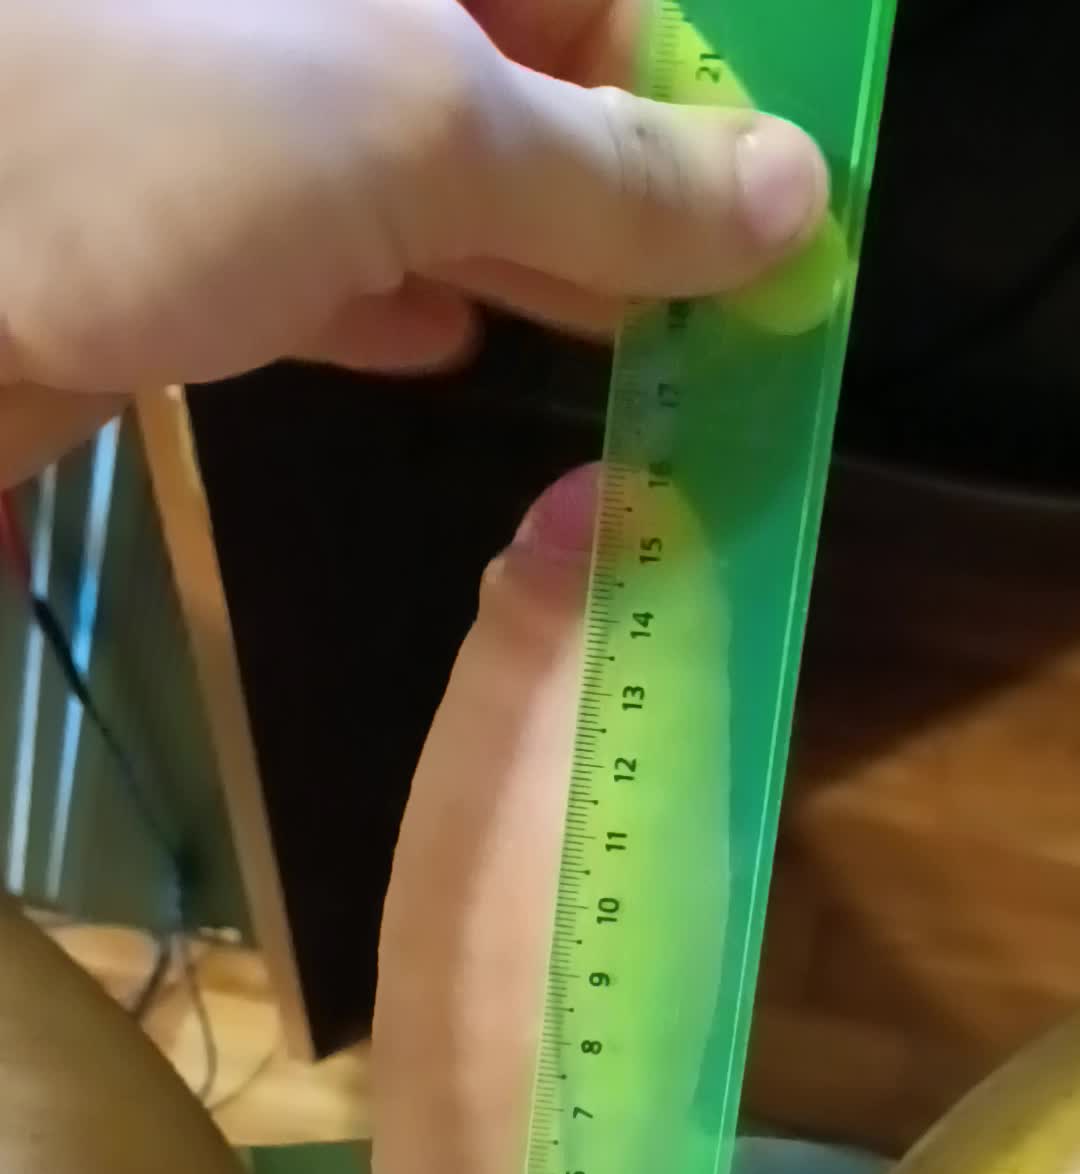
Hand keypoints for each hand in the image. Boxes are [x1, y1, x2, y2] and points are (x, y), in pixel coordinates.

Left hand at [0, 0, 824, 392]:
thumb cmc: (142, 135)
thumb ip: (610, 166)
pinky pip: (306, 253)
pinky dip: (384, 301)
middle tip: (718, 299)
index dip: (683, 78)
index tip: (766, 195)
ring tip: (633, 345)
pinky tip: (445, 349)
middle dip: (609, 184)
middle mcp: (313, 18)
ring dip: (519, 259)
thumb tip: (797, 195)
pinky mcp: (161, 226)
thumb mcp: (419, 127)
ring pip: (411, 173)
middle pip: (505, 71)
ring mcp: (226, 115)